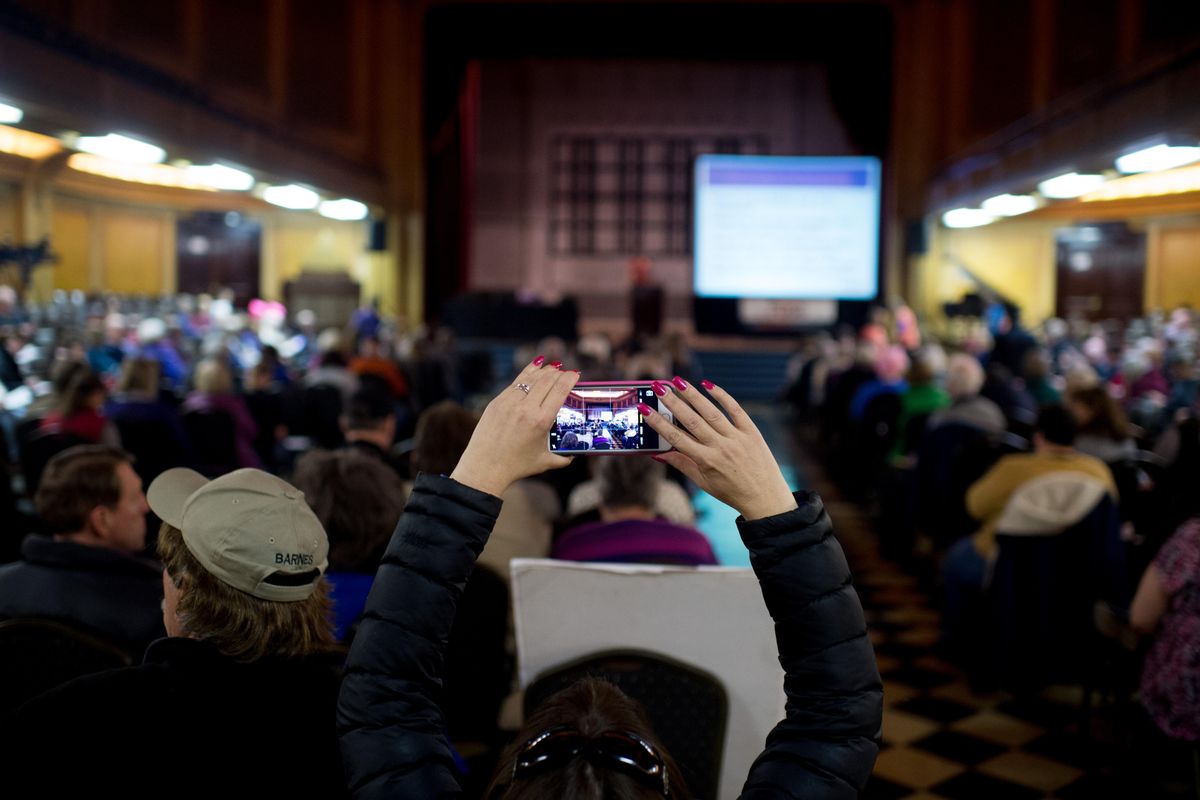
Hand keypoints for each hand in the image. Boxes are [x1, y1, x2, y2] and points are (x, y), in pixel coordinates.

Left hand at [450, 358, 578, 496]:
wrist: (484, 468)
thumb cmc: (516, 466)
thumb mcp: (545, 462)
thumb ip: (564, 458)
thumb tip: (575, 454)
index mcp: (541, 421)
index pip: (559, 391)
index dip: (570, 379)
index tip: (576, 374)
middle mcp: (525, 408)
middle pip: (547, 380)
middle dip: (559, 372)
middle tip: (567, 371)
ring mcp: (509, 402)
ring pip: (530, 378)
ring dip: (544, 371)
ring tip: (554, 367)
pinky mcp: (497, 402)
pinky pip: (516, 382)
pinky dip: (528, 373)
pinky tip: (535, 367)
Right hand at [643, 377, 796, 520]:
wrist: (765, 498)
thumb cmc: (731, 492)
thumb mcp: (703, 482)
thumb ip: (682, 464)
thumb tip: (659, 453)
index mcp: (706, 461)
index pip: (677, 438)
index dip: (659, 423)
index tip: (645, 409)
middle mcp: (721, 447)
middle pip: (692, 420)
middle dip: (672, 402)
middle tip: (658, 387)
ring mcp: (737, 438)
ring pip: (711, 412)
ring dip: (693, 395)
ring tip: (678, 381)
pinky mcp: (752, 432)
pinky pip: (735, 410)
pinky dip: (722, 396)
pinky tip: (707, 384)